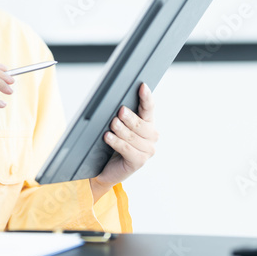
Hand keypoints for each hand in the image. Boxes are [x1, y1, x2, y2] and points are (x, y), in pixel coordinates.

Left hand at [90, 83, 158, 200]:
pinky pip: (126, 149)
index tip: (142, 86)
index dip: (146, 97)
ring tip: (112, 124)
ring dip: (121, 130)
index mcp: (148, 124)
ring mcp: (147, 150)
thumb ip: (121, 115)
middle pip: (141, 123)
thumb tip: (117, 103)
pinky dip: (116, 142)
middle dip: (129, 117)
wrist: (105, 168)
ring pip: (133, 137)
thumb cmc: (111, 145)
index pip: (149, 108)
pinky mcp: (139, 161)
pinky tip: (108, 137)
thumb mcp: (117, 127)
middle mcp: (151, 137)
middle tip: (120, 111)